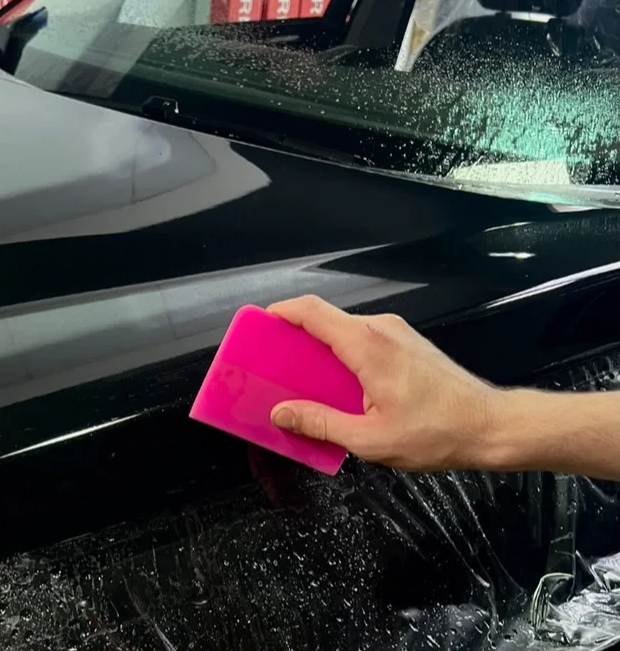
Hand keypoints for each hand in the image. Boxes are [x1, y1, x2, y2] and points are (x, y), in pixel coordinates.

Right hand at [267, 296, 501, 471]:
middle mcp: (380, 329)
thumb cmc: (436, 433)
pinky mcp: (406, 345)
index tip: (258, 327)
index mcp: (366, 345)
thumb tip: (281, 414)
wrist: (492, 426)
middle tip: (273, 367)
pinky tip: (337, 391)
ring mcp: (396, 334)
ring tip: (301, 385)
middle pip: (325, 321)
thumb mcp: (370, 439)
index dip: (280, 312)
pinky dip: (341, 359)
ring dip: (318, 354)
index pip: (312, 311)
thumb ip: (320, 423)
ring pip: (343, 333)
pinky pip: (362, 343)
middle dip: (293, 341)